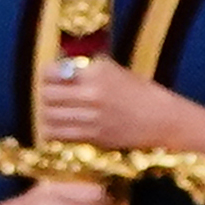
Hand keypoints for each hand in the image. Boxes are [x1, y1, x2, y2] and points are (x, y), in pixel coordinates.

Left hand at [39, 50, 204, 157]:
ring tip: (51, 114)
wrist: (160, 119)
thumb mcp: (114, 71)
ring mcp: (90, 117)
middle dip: (44, 97)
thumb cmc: (139, 92)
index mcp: (96, 72)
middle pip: (47, 96)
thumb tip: (61, 67)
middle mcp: (91, 93)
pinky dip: (53, 133)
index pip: (54, 73)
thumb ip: (87, 69)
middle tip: (48, 98)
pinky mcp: (92, 137)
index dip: (46, 76)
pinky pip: (60, 136)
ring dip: (46, 116)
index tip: (48, 78)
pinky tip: (57, 129)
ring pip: (49, 118)